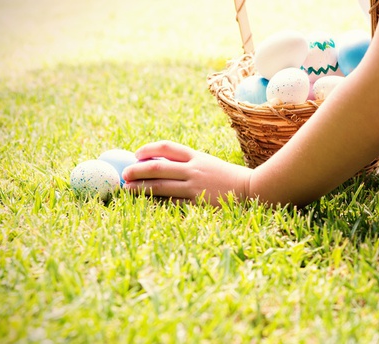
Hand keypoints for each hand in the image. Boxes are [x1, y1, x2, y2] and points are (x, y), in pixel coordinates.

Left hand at [122, 140, 251, 206]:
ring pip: (160, 186)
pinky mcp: (198, 204)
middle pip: (157, 167)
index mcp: (197, 156)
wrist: (254, 190)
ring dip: (140, 188)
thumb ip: (190, 163)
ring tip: (127, 189)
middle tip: (124, 174)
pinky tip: (147, 204)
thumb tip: (163, 164)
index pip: (167, 147)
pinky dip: (158, 203)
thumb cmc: (230, 178)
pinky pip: (172, 203)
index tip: (136, 155)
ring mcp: (195, 187)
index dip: (148, 150)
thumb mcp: (210, 163)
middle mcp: (194, 169)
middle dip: (137, 170)